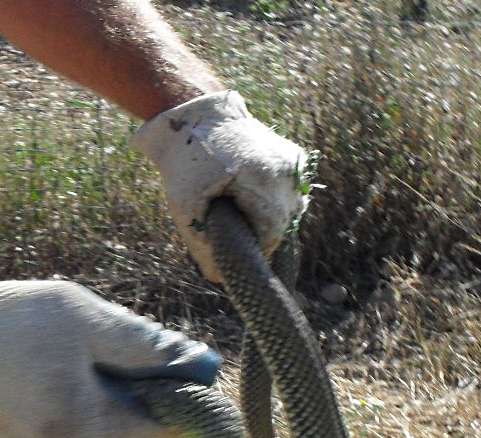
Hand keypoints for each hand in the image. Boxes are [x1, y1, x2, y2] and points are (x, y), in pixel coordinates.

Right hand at [0, 274, 220, 437]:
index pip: (173, 424)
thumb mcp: (81, 316)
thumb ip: (150, 345)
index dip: (169, 390)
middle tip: (85, 366)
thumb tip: (204, 367)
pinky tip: (40, 413)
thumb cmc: (3, 326)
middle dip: (131, 403)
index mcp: (91, 432)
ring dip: (103, 422)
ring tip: (54, 386)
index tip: (149, 362)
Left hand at [132, 91, 308, 281]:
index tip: (237, 253)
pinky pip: (290, 194)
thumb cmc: (187, 163)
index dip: (254, 251)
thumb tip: (218, 279)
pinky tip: (253, 198)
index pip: (271, 237)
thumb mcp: (185, 208)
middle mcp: (288, 174)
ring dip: (267, 219)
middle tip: (235, 231)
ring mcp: (295, 164)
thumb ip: (202, 246)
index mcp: (266, 184)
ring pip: (289, 211)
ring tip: (241, 211)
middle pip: (282, 225)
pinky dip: (273, 202)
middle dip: (259, 235)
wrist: (196, 115)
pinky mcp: (295, 158)